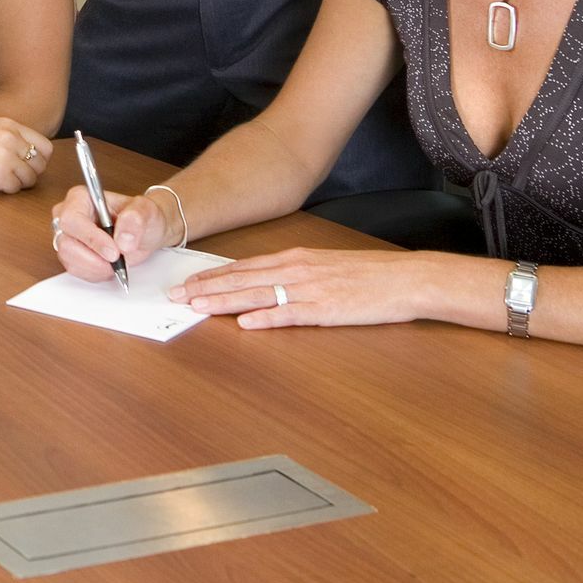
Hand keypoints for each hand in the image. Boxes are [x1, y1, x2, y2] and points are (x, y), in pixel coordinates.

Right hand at [0, 119, 51, 192]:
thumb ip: (10, 139)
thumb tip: (33, 156)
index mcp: (8, 124)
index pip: (44, 145)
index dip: (39, 160)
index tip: (28, 166)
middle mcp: (9, 137)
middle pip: (41, 163)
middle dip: (30, 173)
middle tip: (13, 176)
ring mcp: (5, 154)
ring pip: (30, 178)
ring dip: (17, 183)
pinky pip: (15, 188)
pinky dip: (6, 190)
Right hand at [50, 185, 170, 281]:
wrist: (145, 232)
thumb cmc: (142, 217)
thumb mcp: (146, 211)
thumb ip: (135, 219)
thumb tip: (123, 239)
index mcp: (80, 197)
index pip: (72, 219)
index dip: (91, 238)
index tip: (113, 252)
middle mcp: (69, 216)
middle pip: (66, 243)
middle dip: (94, 258)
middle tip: (116, 260)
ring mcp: (67, 236)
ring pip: (69, 260)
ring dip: (96, 267)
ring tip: (115, 261)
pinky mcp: (70, 254)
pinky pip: (75, 270)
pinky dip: (95, 273)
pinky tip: (108, 264)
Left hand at [170, 247, 429, 329]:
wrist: (406, 278)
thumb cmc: (368, 275)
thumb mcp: (324, 266)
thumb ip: (294, 273)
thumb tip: (264, 284)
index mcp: (296, 258)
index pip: (244, 266)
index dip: (213, 275)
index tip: (187, 281)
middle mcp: (297, 269)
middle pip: (242, 279)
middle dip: (206, 287)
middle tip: (177, 295)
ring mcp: (311, 289)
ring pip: (258, 295)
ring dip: (225, 302)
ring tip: (197, 306)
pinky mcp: (328, 309)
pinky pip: (291, 314)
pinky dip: (267, 318)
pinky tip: (246, 324)